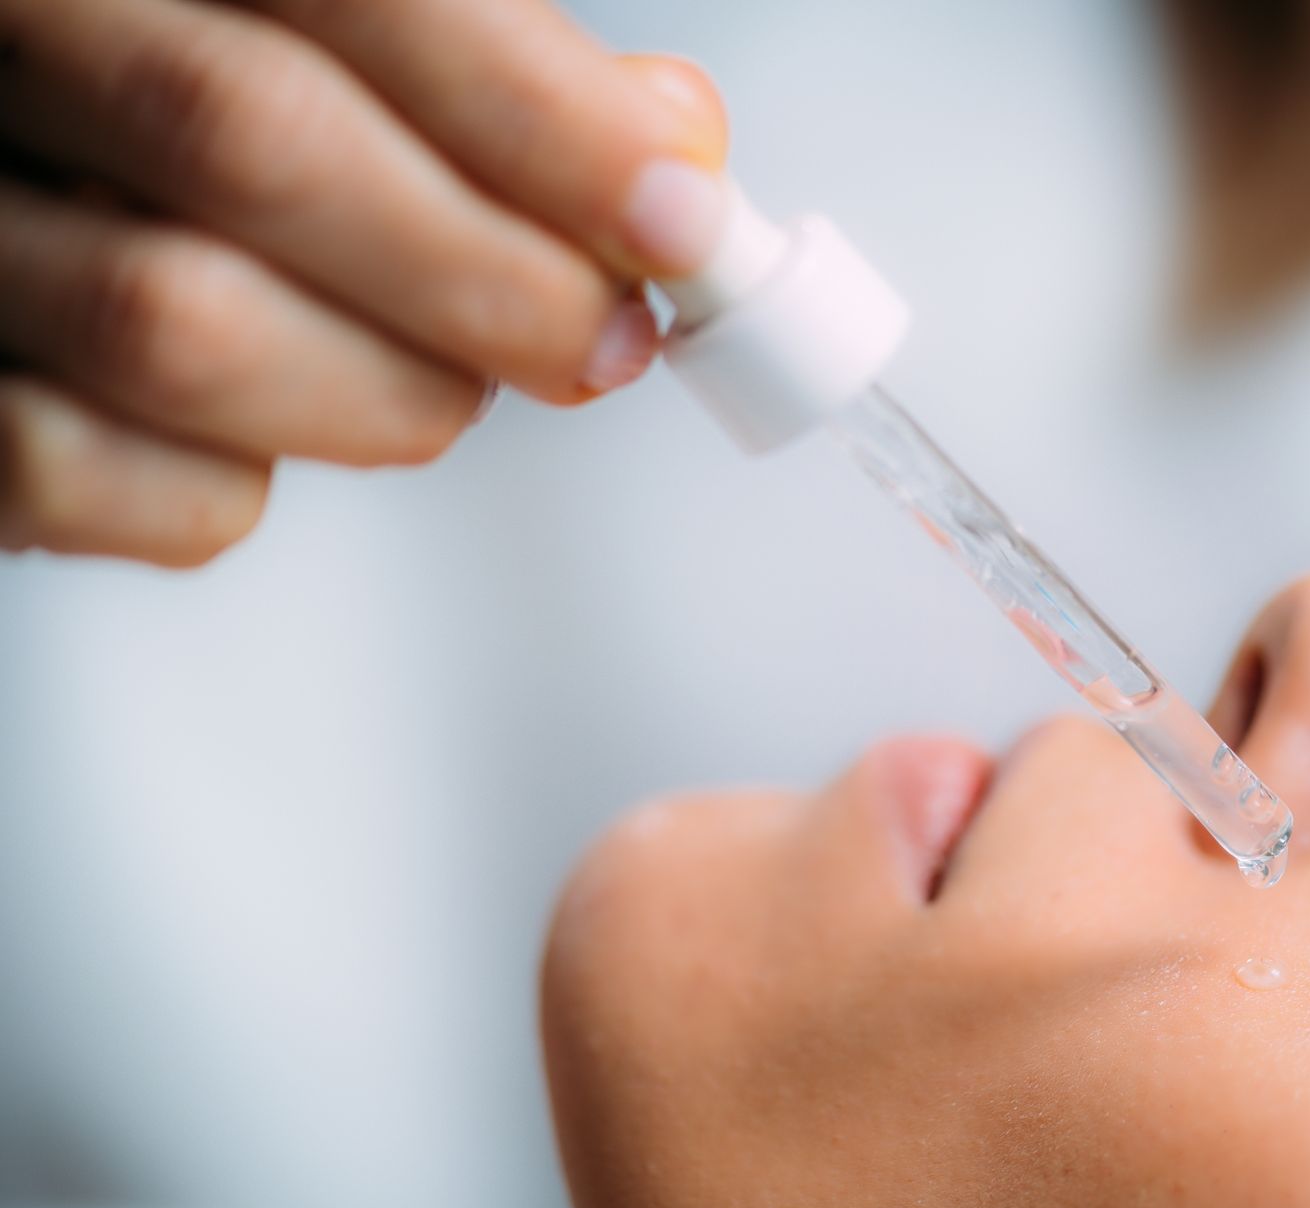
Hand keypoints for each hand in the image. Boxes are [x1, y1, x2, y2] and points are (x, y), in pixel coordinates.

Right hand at [0, 0, 726, 565]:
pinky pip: (77, 473)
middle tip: (601, 339)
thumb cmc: (177, 109)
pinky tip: (270, 445)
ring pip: (176, 322)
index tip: (675, 212)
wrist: (6, 175)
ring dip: (386, 391)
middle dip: (488, 273)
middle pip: (256, 138)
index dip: (540, 113)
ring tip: (452, 388)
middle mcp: (7, 46)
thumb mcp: (319, 32)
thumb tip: (664, 137)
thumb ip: (479, 66)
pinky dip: (220, 493)